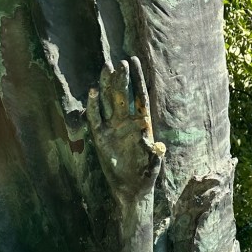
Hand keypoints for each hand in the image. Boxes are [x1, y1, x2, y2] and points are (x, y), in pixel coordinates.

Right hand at [87, 58, 165, 208]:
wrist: (131, 191)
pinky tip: (93, 91)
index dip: (137, 79)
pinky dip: (94, 105)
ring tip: (106, 67)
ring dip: (107, 86)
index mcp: (142, 124)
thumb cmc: (145, 177)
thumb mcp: (152, 166)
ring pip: (109, 101)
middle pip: (123, 95)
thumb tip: (158, 146)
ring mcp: (113, 128)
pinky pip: (95, 118)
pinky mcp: (101, 137)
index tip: (134, 60)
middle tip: (120, 62)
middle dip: (122, 79)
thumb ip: (155, 155)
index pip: (140, 96)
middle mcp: (126, 122)